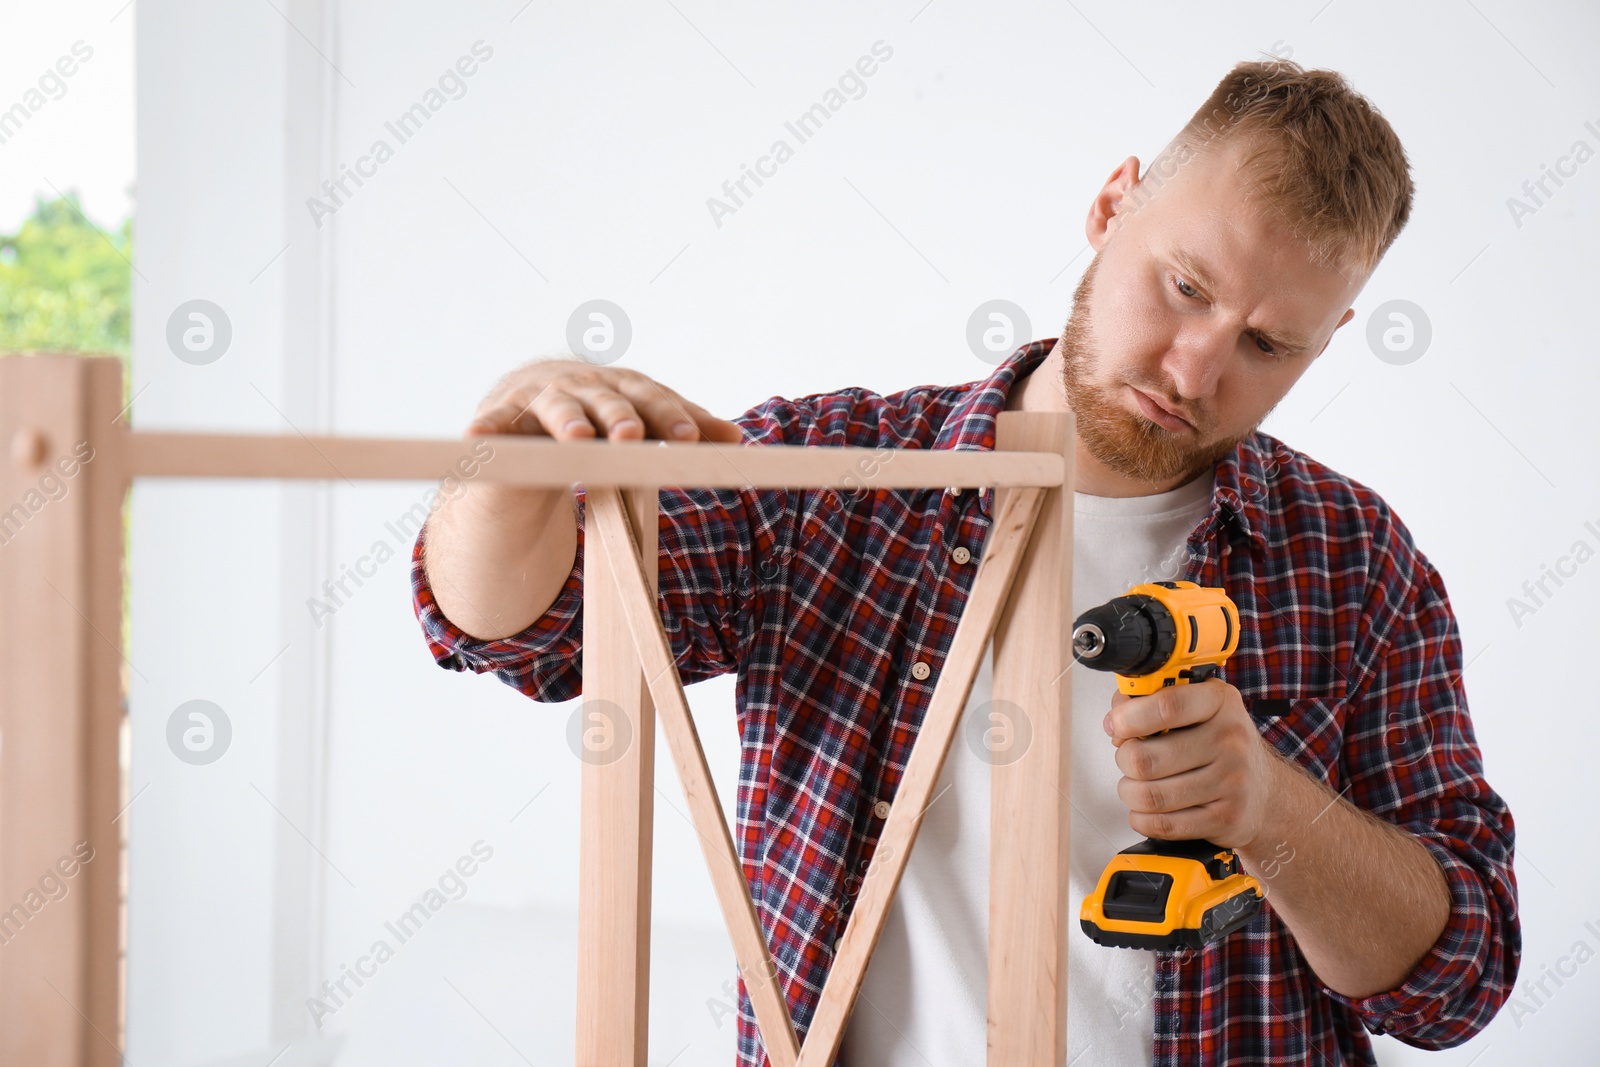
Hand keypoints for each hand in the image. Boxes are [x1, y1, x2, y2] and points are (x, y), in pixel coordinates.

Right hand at [464, 357, 743, 443]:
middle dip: (621, 418)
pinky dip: (485, 430)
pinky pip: (493, 424)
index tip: (693, 440)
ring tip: (576, 439)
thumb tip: (736, 438)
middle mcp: (585, 388)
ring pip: (557, 409)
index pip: (652, 401)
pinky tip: (475, 437)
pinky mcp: (501, 415)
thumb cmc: (598, 413)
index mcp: (622, 389)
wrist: (531, 401)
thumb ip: (682, 428)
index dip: (672, 418)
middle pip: (608, 402)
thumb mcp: (641, 420)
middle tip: (633, 437)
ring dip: (567, 422)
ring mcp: (541, 398)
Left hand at [1102, 679, 1279, 848]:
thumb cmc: (1220, 745)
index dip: (1128, 717)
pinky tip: (1149, 808)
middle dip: (1124, 761)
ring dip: (1130, 792)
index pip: (1167, 706)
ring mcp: (1231, 782)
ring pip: (1149, 796)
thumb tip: (1115, 719)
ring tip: (1138, 785)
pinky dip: (1142, 819)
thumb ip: (1150, 700)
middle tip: (1130, 759)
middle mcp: (1230, 740)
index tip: (1115, 725)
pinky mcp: (1224, 819)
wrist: (1268, 793)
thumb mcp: (1197, 707)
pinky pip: (1162, 825)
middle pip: (1145, 758)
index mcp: (1219, 702)